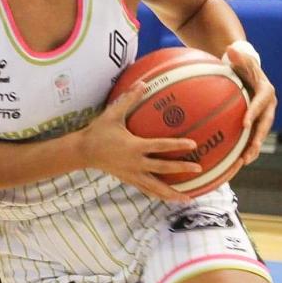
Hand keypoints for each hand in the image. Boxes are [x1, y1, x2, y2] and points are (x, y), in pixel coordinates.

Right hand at [82, 83, 201, 202]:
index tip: (193, 144)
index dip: (177, 145)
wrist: (83, 152)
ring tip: (188, 199)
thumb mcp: (113, 113)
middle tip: (199, 168)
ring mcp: (132, 174)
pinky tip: (169, 199)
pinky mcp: (129, 180)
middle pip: (163, 169)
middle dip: (181, 169)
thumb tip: (143, 82)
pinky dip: (159, 195)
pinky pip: (147, 190)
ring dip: (172, 193)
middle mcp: (136, 163)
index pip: (160, 146)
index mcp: (134, 147)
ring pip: (156, 187)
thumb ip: (129, 98)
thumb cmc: (98, 131)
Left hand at [223, 43, 275, 164]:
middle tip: (250, 150)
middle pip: (265, 123)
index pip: (262, 102)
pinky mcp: (258, 122)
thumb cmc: (243, 64)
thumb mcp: (241, 58)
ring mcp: (265, 115)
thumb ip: (237, 56)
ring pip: (261, 134)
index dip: (254, 113)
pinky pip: (254, 136)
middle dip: (258, 138)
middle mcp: (269, 105)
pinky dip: (248, 149)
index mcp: (267, 90)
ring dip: (254, 148)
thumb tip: (231, 50)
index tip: (244, 124)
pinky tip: (238, 162)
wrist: (248, 72)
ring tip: (244, 162)